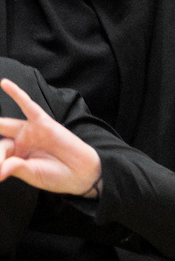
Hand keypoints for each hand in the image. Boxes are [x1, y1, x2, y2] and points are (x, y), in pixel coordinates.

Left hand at [0, 78, 101, 196]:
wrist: (81, 172)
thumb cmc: (56, 176)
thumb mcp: (33, 174)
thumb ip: (16, 168)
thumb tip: (0, 170)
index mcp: (14, 156)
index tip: (1, 172)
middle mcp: (20, 142)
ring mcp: (30, 131)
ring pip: (6, 123)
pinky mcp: (42, 122)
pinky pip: (28, 105)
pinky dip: (17, 94)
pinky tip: (5, 84)